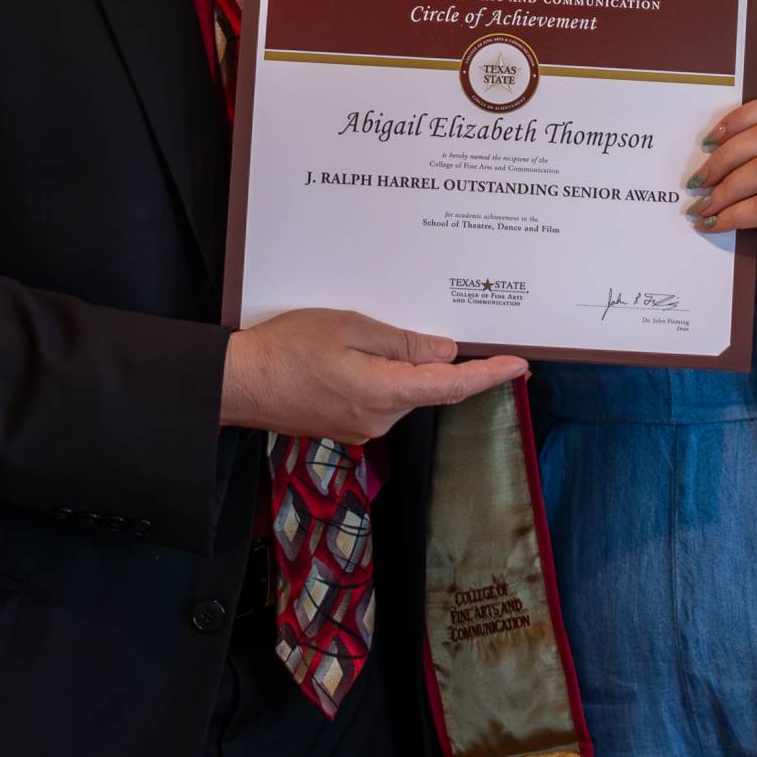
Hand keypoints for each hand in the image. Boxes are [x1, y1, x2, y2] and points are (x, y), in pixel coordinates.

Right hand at [220, 308, 526, 441]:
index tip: (519, 365)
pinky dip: (384, 376)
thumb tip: (445, 354)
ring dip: (405, 367)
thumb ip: (402, 344)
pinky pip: (380, 397)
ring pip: (402, 391)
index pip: (453, 386)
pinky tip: (361, 353)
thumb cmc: (286, 349)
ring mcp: (362, 427)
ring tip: (378, 333)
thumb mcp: (349, 328)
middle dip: (441, 362)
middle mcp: (380, 419)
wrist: (237, 383)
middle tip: (453, 328)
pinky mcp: (346, 425)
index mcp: (385, 393)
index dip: (490, 375)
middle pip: (427, 388)